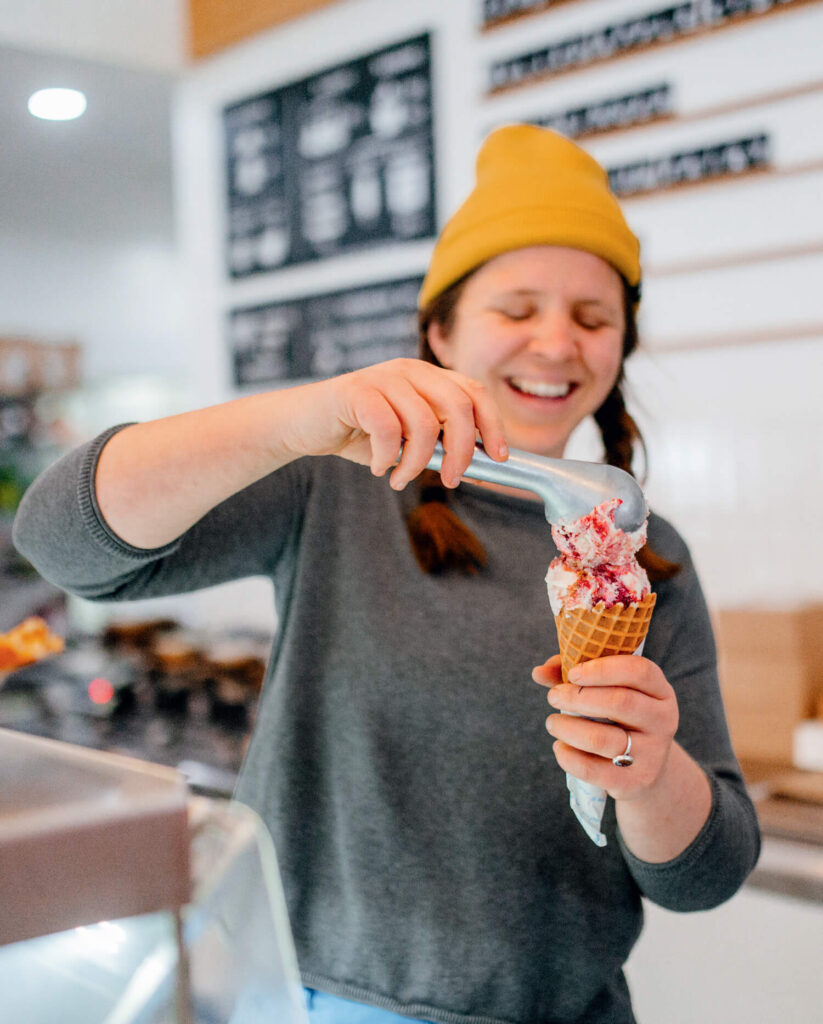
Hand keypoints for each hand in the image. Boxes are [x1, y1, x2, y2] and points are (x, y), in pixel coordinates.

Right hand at [292, 358, 507, 488]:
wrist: (304, 424)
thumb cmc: (358, 433)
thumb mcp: (406, 440)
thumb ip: (438, 447)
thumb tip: (479, 470)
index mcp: (427, 377)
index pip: (475, 392)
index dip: (493, 424)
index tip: (499, 457)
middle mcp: (409, 370)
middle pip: (459, 406)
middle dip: (463, 451)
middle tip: (451, 480)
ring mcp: (383, 377)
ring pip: (425, 423)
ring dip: (418, 463)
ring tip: (400, 478)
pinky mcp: (355, 391)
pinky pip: (388, 429)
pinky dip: (387, 457)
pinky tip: (379, 467)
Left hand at [532, 654, 679, 799]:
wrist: (645, 769)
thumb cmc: (618, 719)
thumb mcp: (607, 691)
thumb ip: (575, 675)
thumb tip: (538, 672)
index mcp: (659, 690)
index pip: (638, 671)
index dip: (602, 669)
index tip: (572, 673)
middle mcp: (663, 720)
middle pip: (620, 702)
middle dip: (578, 697)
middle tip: (553, 696)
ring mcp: (652, 753)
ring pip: (602, 738)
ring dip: (567, 728)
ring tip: (552, 722)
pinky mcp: (635, 781)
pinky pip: (592, 769)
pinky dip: (568, 757)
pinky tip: (560, 747)